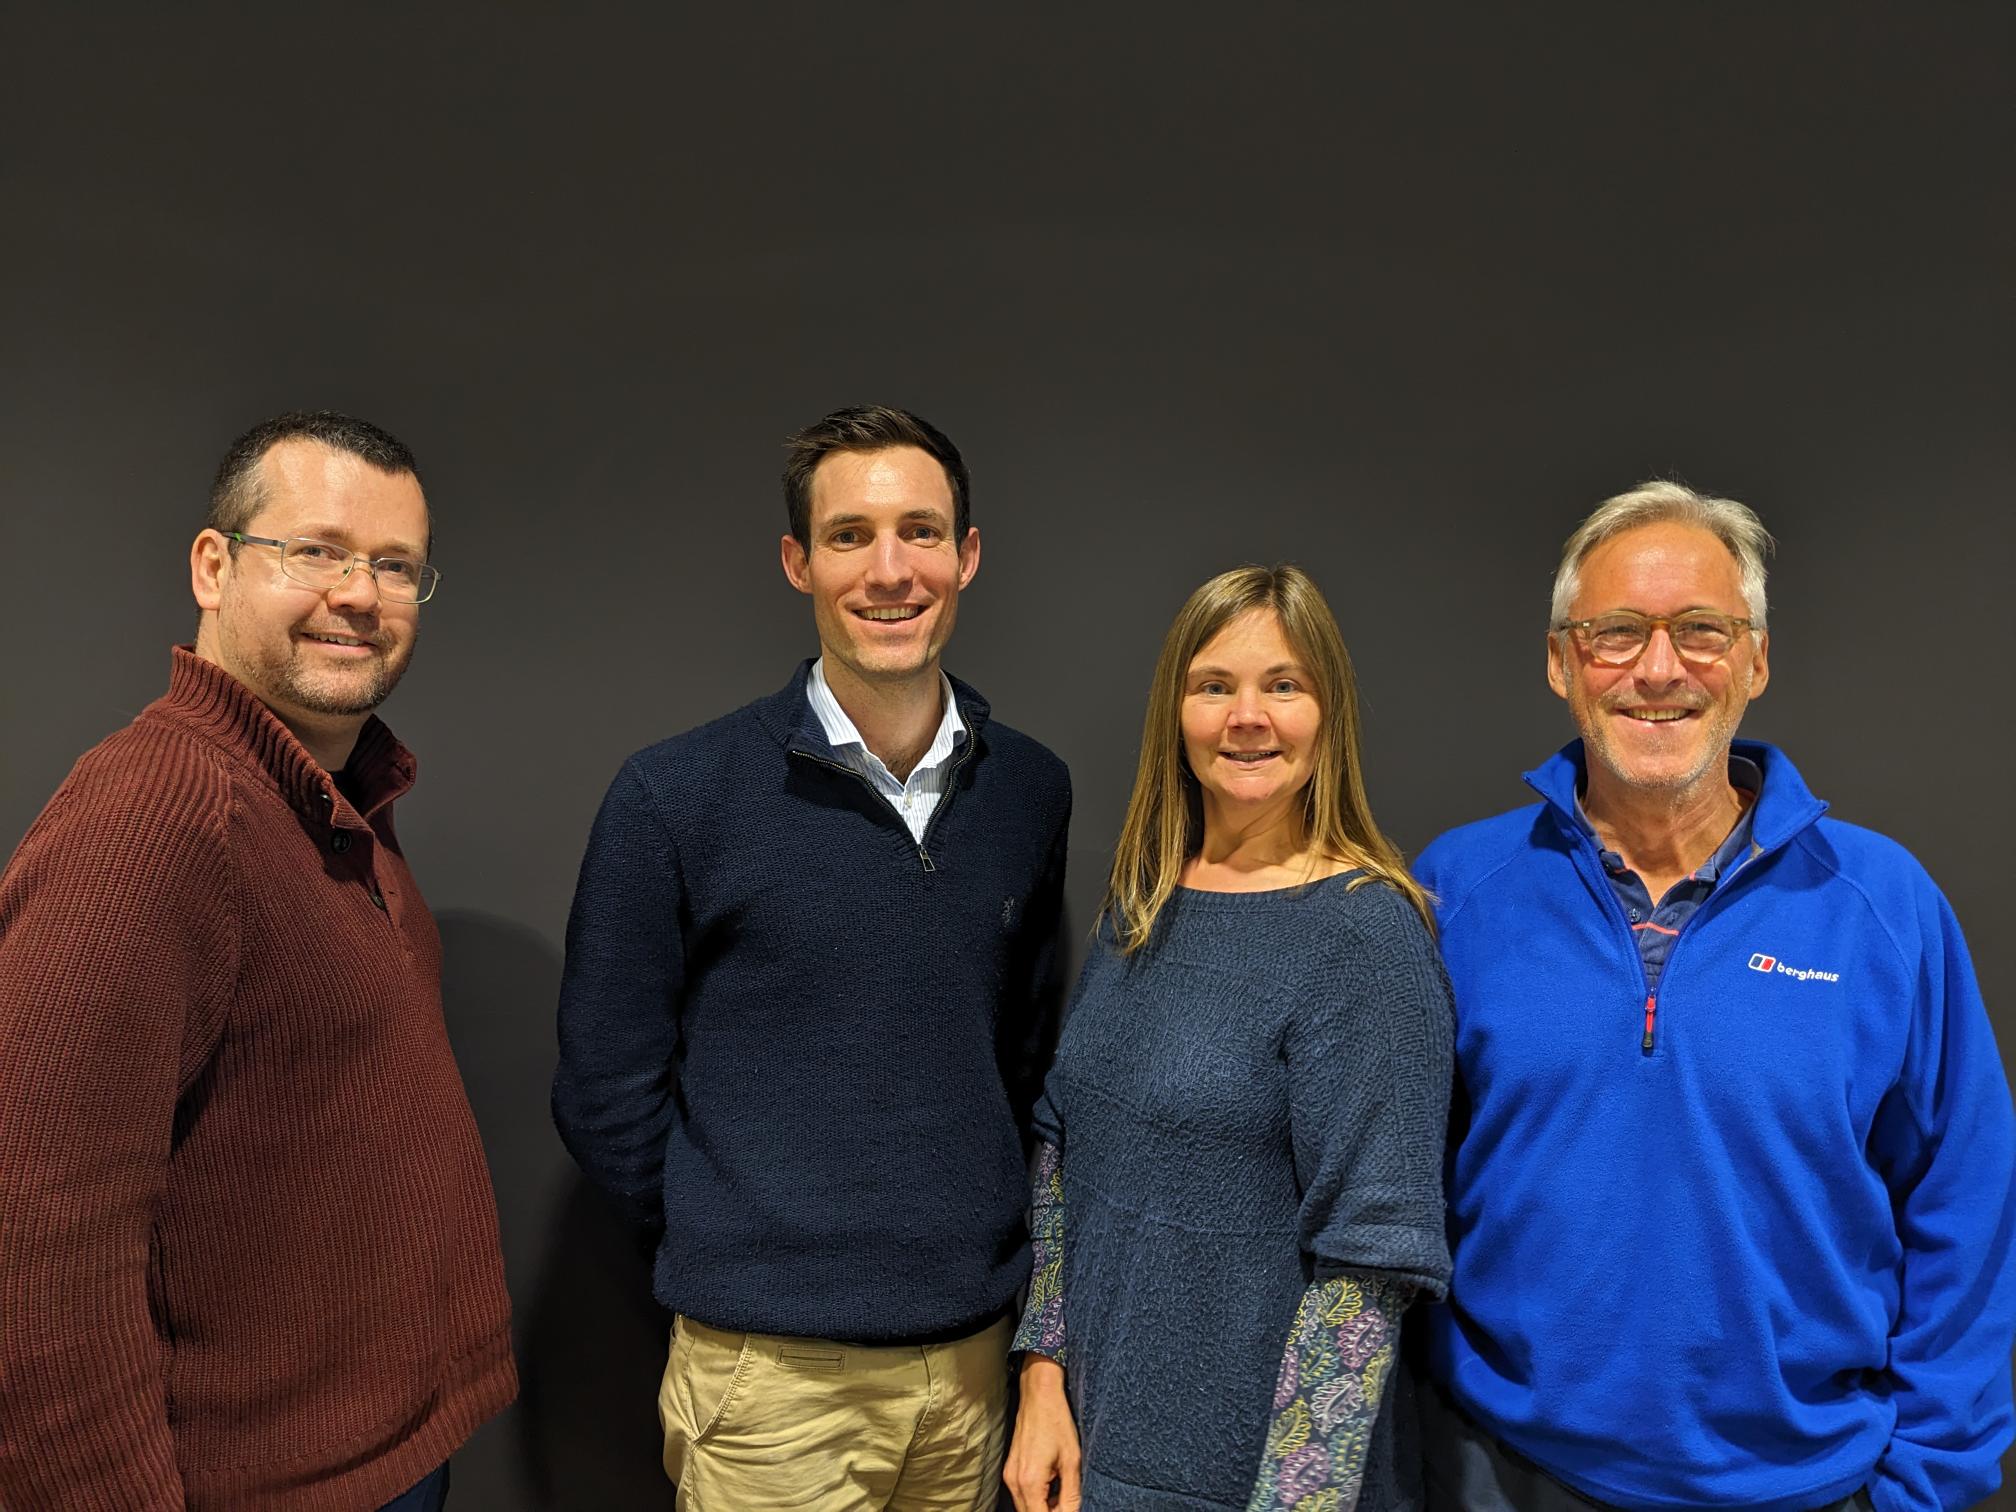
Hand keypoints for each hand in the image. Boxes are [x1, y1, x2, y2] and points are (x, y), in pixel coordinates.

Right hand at [1004, 1355, 1080, 1510]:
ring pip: (1025, 1507)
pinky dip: (1037, 1498)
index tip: (1069, 1510)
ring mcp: (1010, 1475)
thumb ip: (1071, 1494)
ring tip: (1063, 1496)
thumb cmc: (1057, 1422)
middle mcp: (1014, 1481)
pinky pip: (1022, 1495)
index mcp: (1029, 1482)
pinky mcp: (1010, 1469)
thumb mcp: (1072, 1461)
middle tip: (1068, 1505)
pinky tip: (1053, 1487)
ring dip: (1043, 1508)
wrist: (1039, 1396)